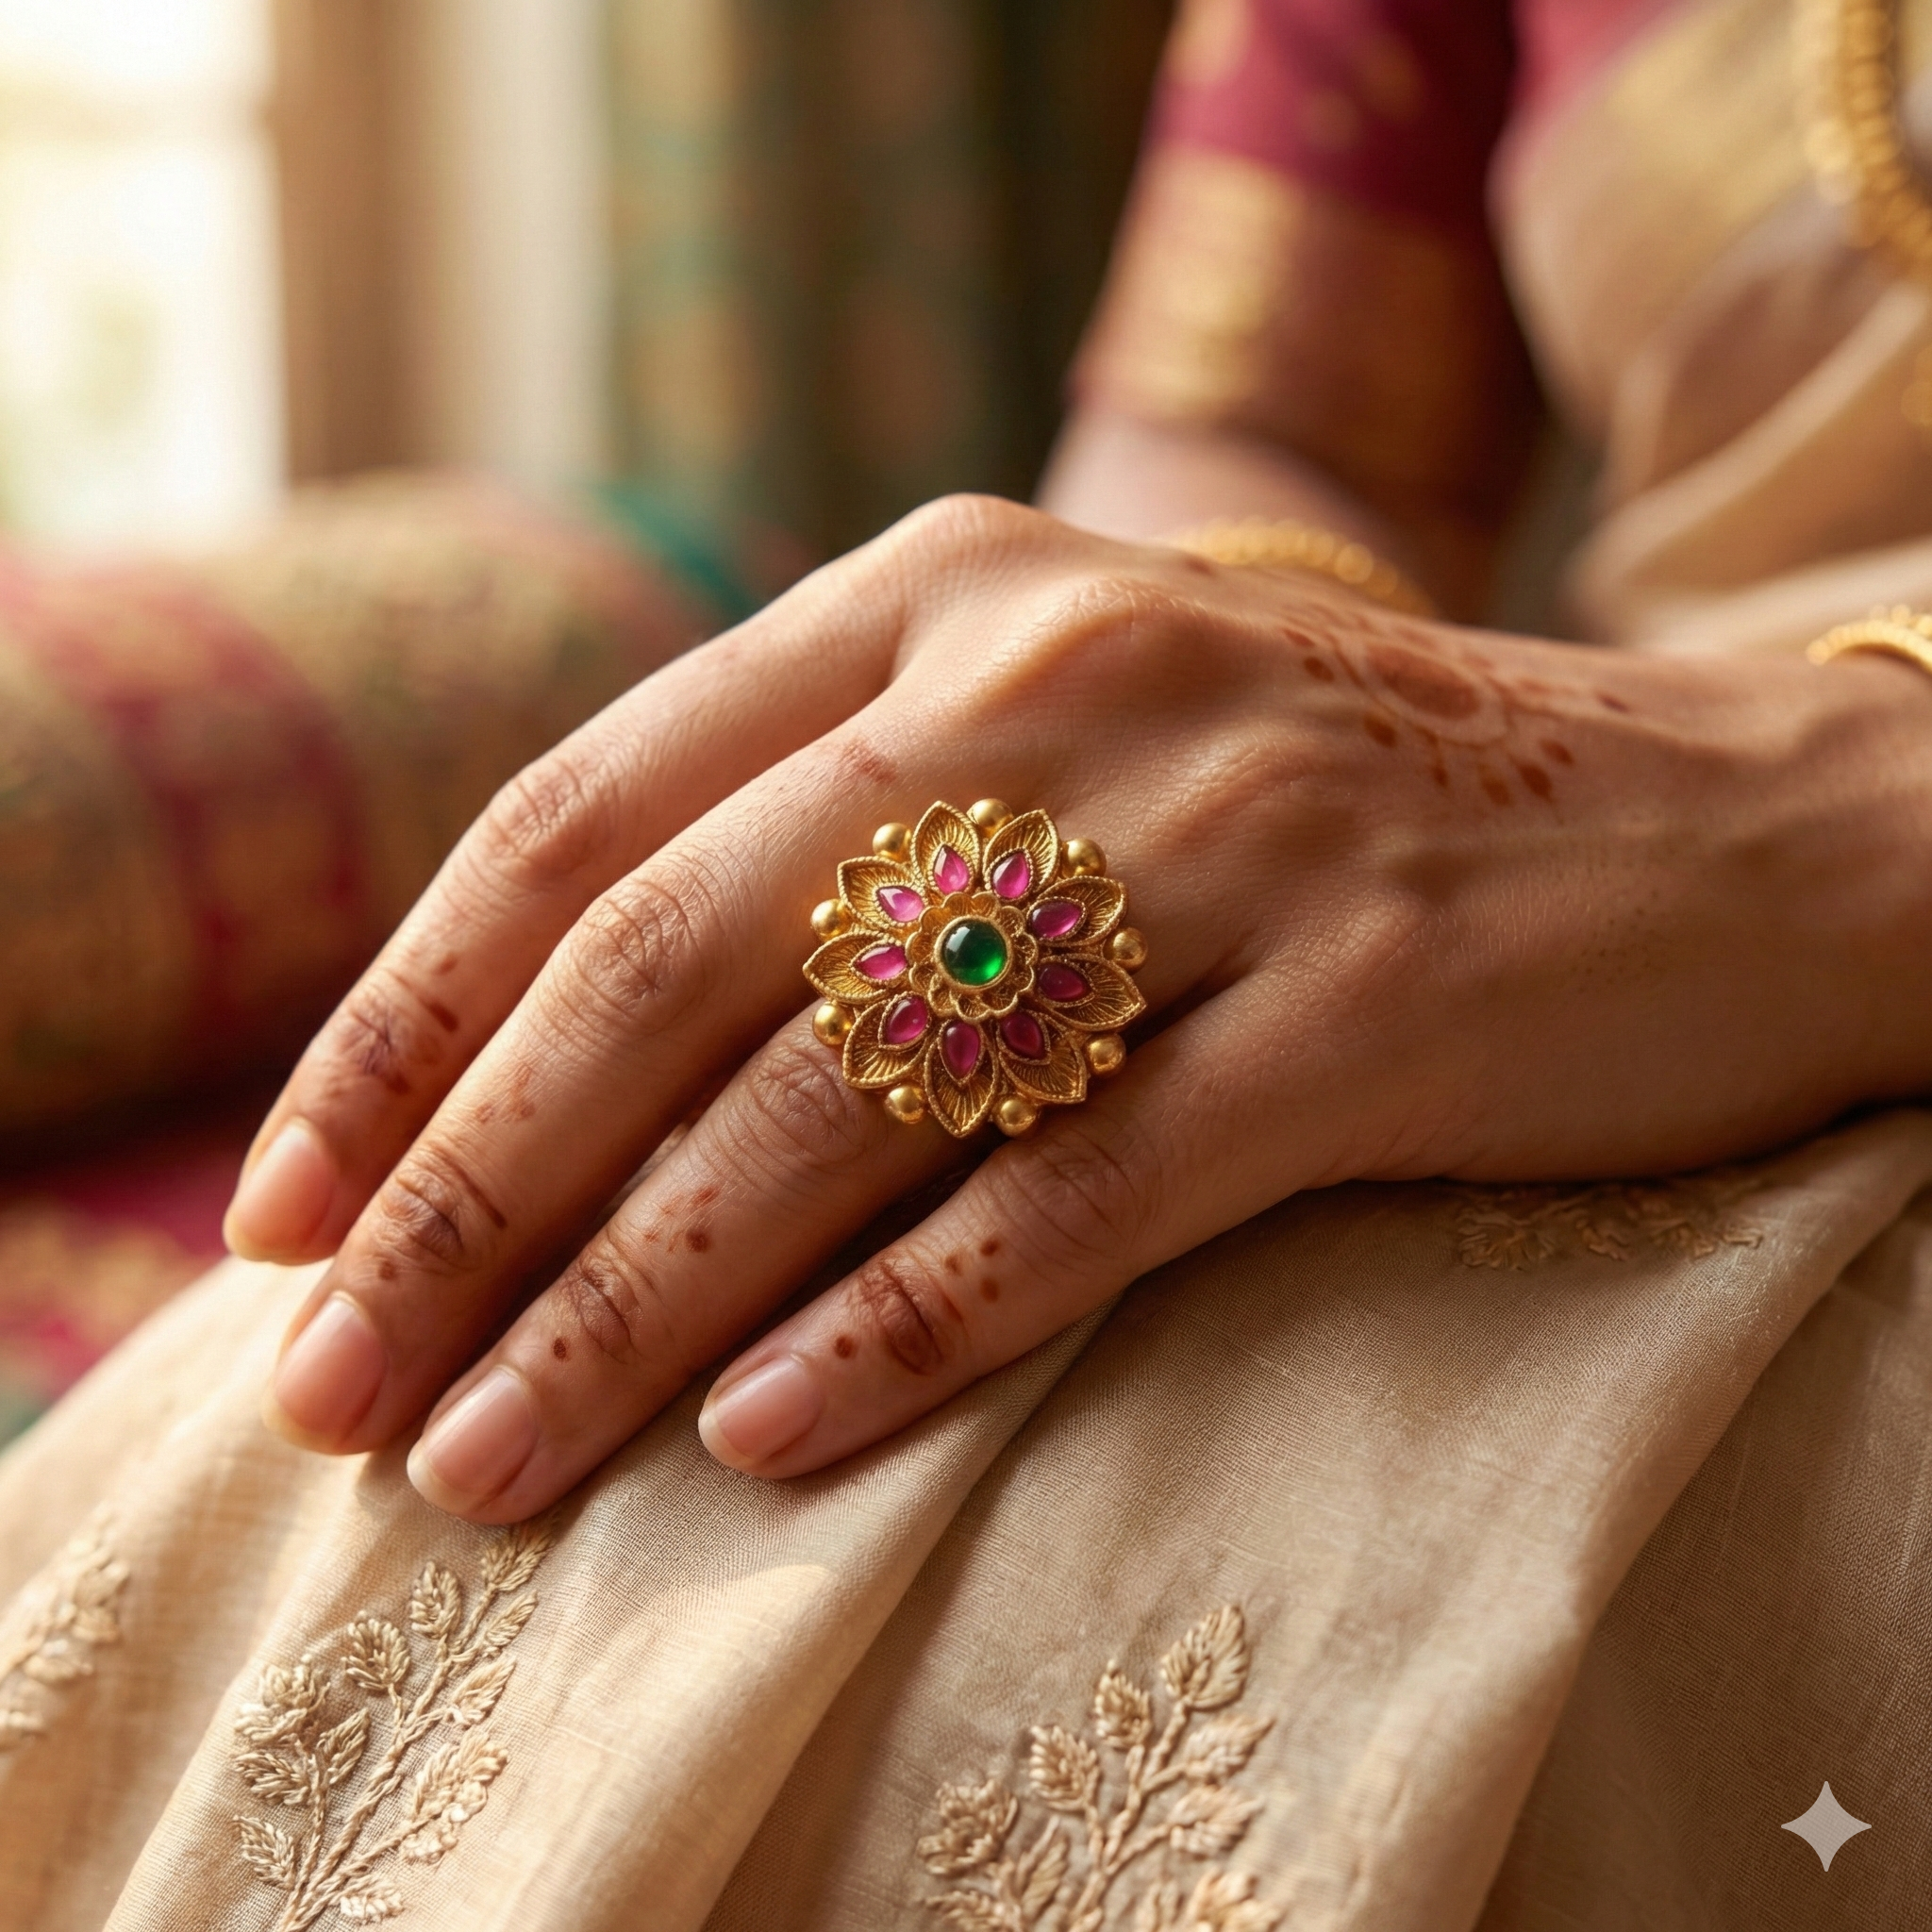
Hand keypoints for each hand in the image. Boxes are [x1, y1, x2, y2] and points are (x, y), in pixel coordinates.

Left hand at [225, 498, 1931, 1519]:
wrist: (1716, 820)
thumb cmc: (1335, 803)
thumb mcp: (1062, 729)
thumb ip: (833, 828)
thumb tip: (550, 1068)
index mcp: (942, 599)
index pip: (585, 816)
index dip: (407, 1027)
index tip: (286, 1213)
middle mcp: (1055, 682)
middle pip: (669, 966)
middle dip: (468, 1196)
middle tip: (338, 1392)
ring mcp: (1219, 837)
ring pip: (846, 1099)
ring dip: (635, 1304)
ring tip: (492, 1465)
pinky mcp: (1366, 1005)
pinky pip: (1082, 1193)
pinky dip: (908, 1327)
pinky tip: (768, 1440)